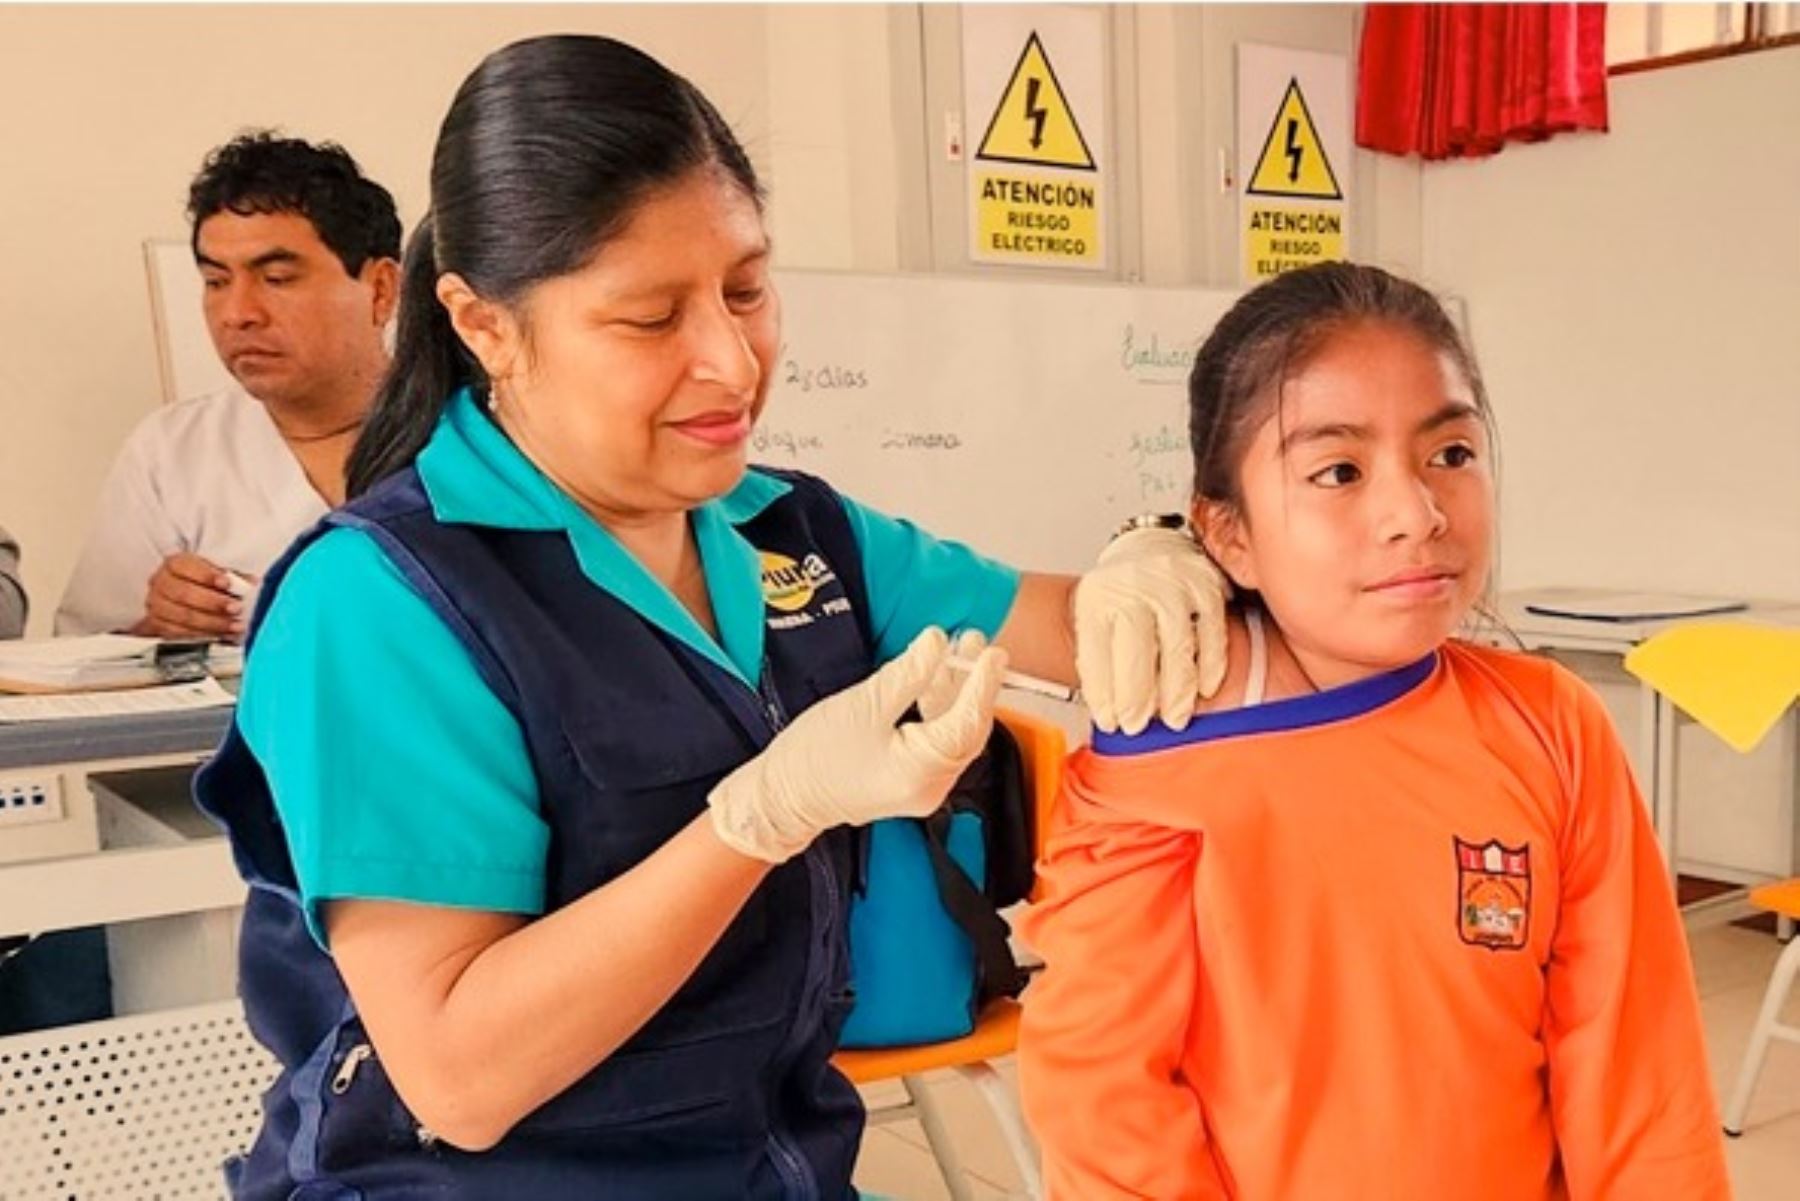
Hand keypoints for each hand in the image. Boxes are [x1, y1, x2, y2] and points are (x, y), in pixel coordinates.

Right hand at [130, 553, 247, 641]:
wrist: (183, 599)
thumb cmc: (202, 583)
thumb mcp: (219, 573)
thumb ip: (234, 577)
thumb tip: (251, 583)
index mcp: (174, 564)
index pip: (185, 566)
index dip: (206, 575)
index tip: (227, 583)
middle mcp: (161, 582)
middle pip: (184, 593)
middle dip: (213, 603)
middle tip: (235, 608)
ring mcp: (156, 604)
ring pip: (183, 616)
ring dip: (212, 624)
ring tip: (234, 626)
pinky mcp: (157, 624)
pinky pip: (178, 634)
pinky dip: (203, 636)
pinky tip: (221, 635)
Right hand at [706, 627, 1007, 863]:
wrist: (783, 796)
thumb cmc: (816, 755)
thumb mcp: (864, 704)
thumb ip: (908, 674)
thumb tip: (939, 643)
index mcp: (921, 771)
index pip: (967, 723)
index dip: (982, 684)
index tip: (993, 653)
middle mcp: (932, 786)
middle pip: (965, 729)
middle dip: (971, 684)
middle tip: (974, 641)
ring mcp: (923, 786)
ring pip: (951, 733)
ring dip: (954, 693)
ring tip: (954, 650)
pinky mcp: (912, 779)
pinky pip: (936, 741)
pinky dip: (937, 710)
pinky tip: (932, 679)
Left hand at [1073, 527, 1229, 734]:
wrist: (1150, 552)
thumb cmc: (1122, 596)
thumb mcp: (1095, 619)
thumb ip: (1100, 662)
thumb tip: (1111, 715)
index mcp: (1098, 597)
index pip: (1096, 651)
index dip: (1103, 692)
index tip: (1109, 721)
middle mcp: (1133, 585)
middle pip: (1135, 649)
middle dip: (1136, 696)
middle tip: (1138, 726)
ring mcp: (1172, 583)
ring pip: (1177, 645)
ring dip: (1176, 690)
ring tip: (1174, 719)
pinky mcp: (1206, 585)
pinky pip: (1212, 633)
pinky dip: (1209, 666)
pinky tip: (1204, 689)